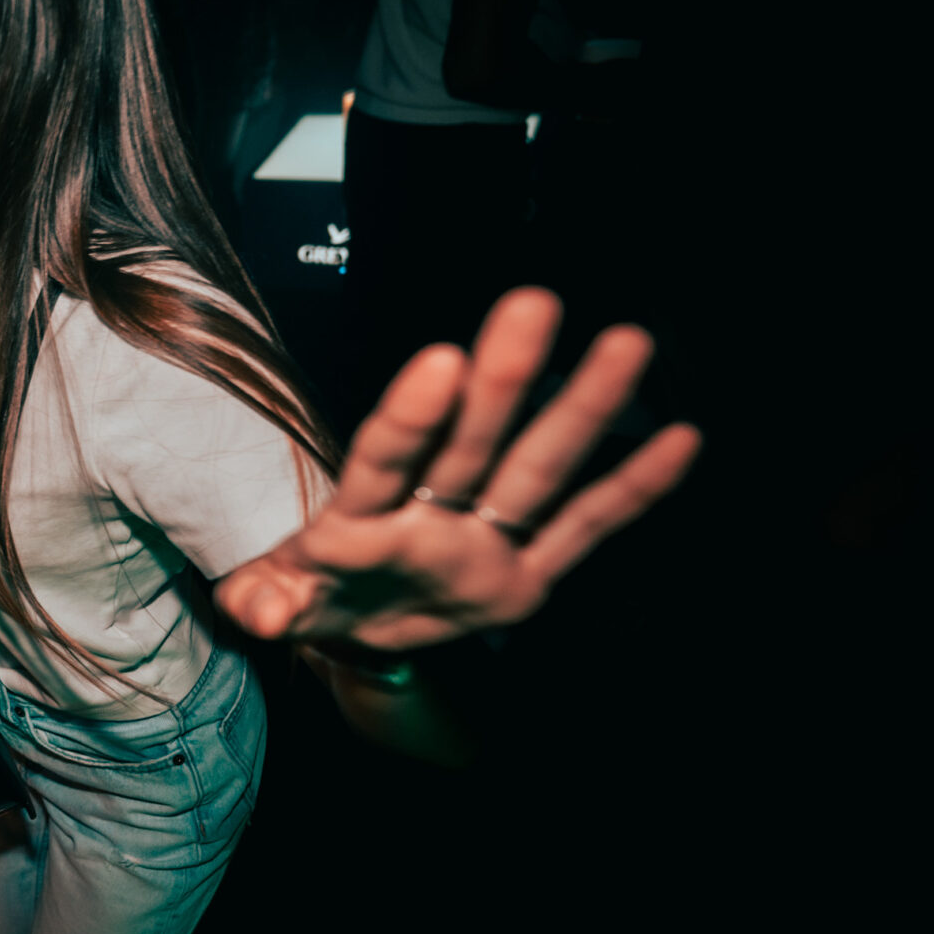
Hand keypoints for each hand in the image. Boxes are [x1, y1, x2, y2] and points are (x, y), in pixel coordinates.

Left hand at [214, 289, 700, 651]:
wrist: (353, 632)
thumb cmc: (311, 596)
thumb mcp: (275, 604)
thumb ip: (264, 602)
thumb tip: (252, 610)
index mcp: (359, 519)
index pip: (385, 458)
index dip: (411, 416)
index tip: (442, 360)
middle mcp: (428, 515)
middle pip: (468, 443)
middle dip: (503, 379)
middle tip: (532, 301)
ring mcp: (482, 542)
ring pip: (536, 470)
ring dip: (581, 409)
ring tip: (627, 343)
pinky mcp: (523, 579)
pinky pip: (583, 531)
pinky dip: (632, 492)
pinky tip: (680, 440)